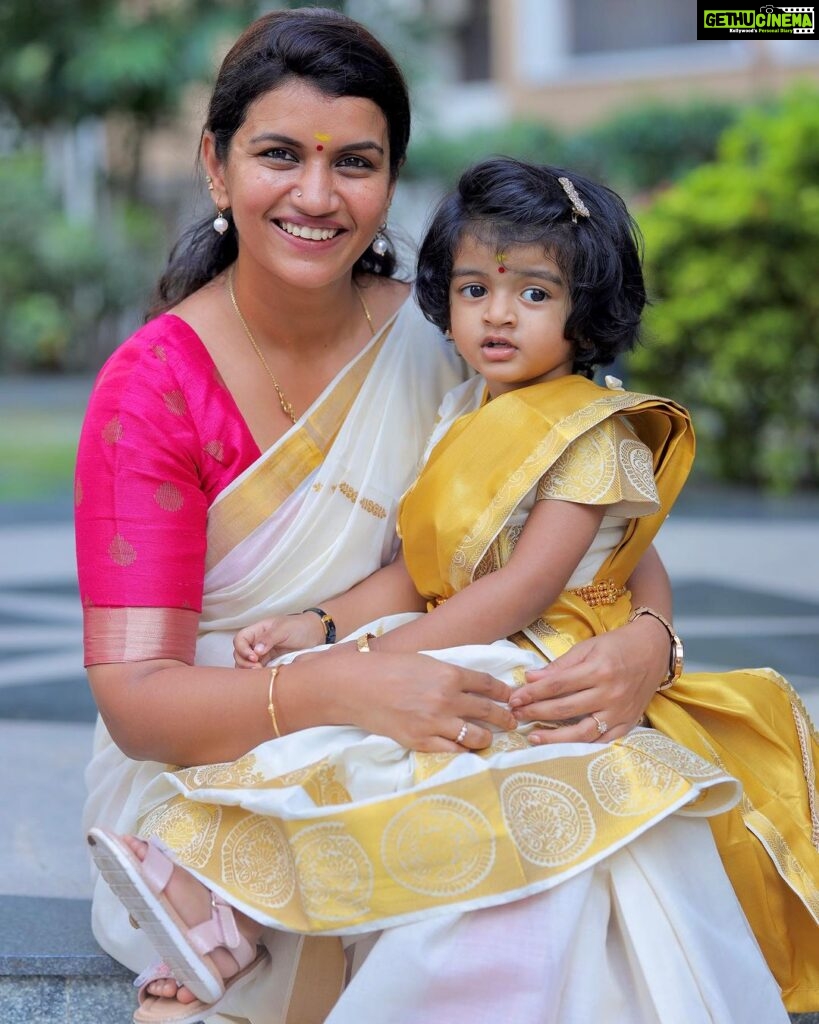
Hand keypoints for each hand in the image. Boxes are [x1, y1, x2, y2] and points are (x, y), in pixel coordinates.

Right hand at [233, 613, 324, 666]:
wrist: (315, 634)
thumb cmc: (299, 627)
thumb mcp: (284, 629)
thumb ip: (269, 638)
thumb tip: (256, 651)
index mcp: (258, 630)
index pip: (240, 639)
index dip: (242, 649)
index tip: (254, 657)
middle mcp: (257, 642)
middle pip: (239, 653)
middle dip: (244, 662)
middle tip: (257, 668)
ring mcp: (263, 653)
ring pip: (246, 663)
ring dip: (248, 670)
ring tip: (260, 674)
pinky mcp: (270, 662)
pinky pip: (258, 670)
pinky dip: (257, 675)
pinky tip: (265, 677)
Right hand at [278, 649, 517, 752]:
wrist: (355, 687)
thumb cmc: (387, 668)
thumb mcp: (424, 661)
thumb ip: (449, 673)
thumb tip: (472, 684)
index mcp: (448, 674)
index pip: (488, 684)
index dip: (504, 692)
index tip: (511, 697)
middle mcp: (447, 699)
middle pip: (488, 711)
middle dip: (505, 718)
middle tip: (511, 721)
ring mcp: (434, 723)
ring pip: (476, 737)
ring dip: (487, 738)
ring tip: (488, 738)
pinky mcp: (421, 741)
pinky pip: (453, 752)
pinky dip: (463, 751)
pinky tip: (465, 748)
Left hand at [508, 616, 670, 744]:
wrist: (654, 650)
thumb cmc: (617, 645)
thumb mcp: (588, 647)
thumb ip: (560, 666)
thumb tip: (530, 678)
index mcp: (599, 670)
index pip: (557, 685)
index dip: (532, 693)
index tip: (513, 698)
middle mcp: (610, 693)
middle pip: (566, 708)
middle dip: (536, 713)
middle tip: (515, 715)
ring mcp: (620, 712)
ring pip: (583, 732)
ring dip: (555, 737)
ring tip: (532, 737)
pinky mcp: (628, 723)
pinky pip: (602, 741)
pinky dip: (581, 745)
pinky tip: (562, 746)